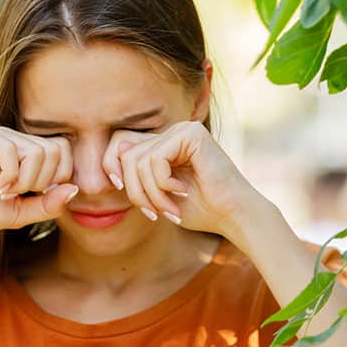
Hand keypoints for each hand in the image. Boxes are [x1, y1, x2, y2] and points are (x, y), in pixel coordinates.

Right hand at [0, 124, 78, 242]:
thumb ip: (48, 203)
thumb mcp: (21, 212)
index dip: (58, 176)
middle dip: (42, 180)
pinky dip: (10, 173)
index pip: (61, 149)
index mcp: (22, 150)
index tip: (36, 196)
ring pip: (35, 150)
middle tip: (19, 195)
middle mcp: (10, 137)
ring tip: (5, 192)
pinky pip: (10, 147)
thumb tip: (76, 189)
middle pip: (52, 149)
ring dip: (25, 180)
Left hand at [101, 121, 263, 240]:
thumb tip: (116, 160)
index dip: (113, 167)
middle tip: (154, 213)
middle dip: (135, 191)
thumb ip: (138, 178)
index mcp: (164, 145)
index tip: (124, 192)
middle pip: (126, 154)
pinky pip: (155, 158)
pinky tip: (182, 191)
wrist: (232, 215)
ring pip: (139, 160)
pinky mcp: (191, 134)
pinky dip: (163, 183)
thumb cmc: (200, 209)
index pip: (121, 145)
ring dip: (151, 193)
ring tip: (170, 209)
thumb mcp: (158, 195)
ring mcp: (182, 130)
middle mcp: (172, 133)